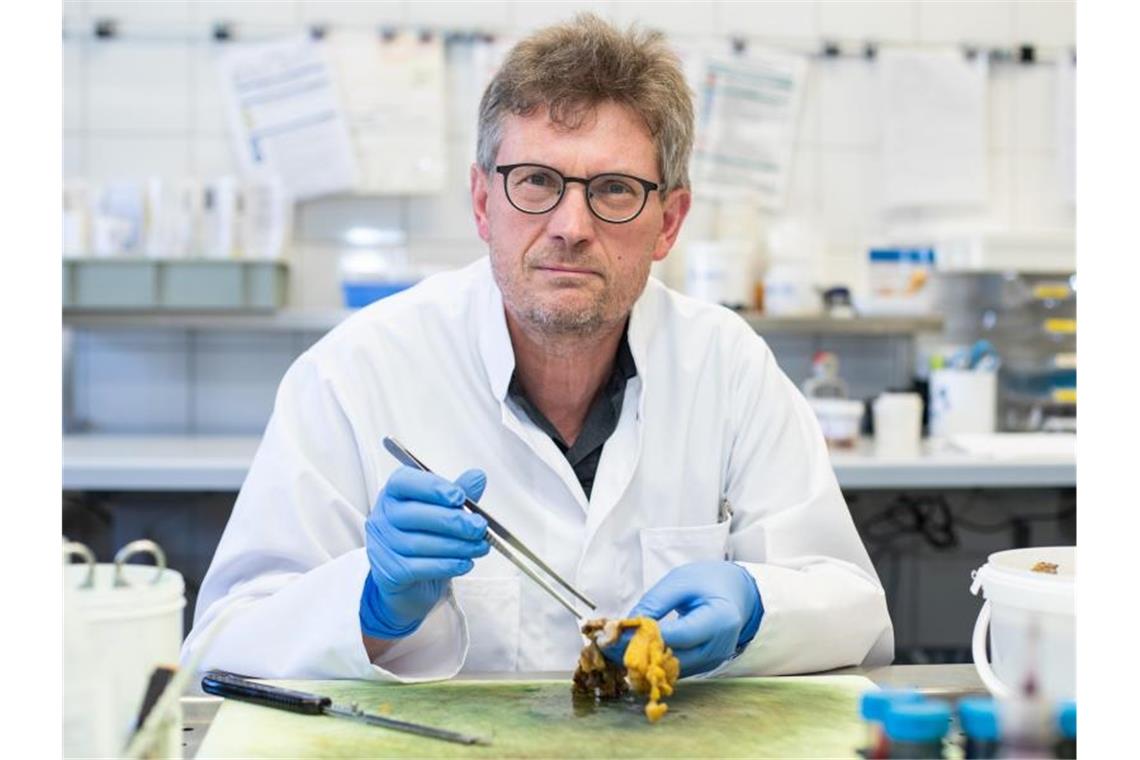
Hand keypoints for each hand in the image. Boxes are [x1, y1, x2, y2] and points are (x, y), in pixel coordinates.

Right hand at [359, 466, 489, 638]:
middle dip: (452, 521)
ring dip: (456, 545)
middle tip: (479, 526)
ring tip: (479, 546)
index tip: (459, 496)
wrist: (410, 583)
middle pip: (414, 514)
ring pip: (419, 543)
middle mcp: (383, 517)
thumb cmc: (424, 539)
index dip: (433, 487)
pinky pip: (419, 568)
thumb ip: (458, 493)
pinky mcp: (388, 572)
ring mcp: (382, 546)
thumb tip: (477, 477)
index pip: (405, 482)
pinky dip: (447, 565)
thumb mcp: (442, 512)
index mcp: (394, 494)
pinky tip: (464, 562)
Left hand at [606, 561, 762, 676]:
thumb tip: (625, 625)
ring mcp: (713, 661)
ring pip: (670, 670)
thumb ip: (655, 603)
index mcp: (720, 619)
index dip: (645, 638)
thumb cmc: (710, 581)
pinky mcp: (704, 667)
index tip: (615, 633)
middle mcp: (719, 646)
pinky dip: (652, 664)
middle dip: (636, 654)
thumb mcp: (680, 581)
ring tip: (612, 649)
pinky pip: (674, 671)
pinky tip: (630, 653)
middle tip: (604, 645)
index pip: (679, 635)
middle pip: (673, 659)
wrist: (738, 594)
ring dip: (640, 663)